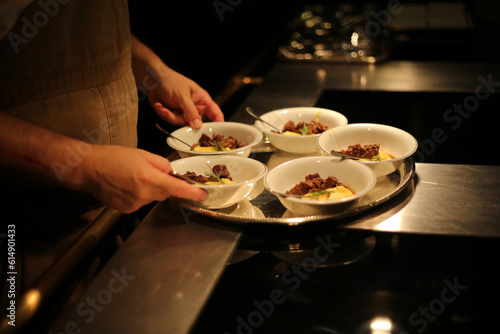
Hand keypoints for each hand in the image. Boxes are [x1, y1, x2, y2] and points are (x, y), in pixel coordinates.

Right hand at [78, 145, 207, 212]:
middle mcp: (143, 194)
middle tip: (149, 172)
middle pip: (165, 193)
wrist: (88, 169)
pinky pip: (141, 202)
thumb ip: (161, 164)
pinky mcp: (126, 209)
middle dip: (163, 184)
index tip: (203, 196)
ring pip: (153, 198)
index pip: (177, 189)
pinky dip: (139, 195)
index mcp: (149, 177)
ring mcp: (134, 204)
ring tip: (132, 177)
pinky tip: (126, 186)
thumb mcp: (142, 154)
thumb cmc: (112, 157)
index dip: (192, 193)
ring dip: (149, 189)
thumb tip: (171, 173)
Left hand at [147, 68, 223, 128]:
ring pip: (182, 124)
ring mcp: (184, 113)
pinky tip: (159, 106)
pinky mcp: (174, 115)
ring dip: (171, 116)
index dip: (218, 124)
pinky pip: (171, 121)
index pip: (215, 114)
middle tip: (180, 120)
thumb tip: (198, 126)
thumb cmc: (171, 81)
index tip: (216, 135)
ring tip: (163, 108)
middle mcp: (195, 108)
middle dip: (187, 124)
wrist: (152, 80)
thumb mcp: (183, 96)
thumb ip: (191, 112)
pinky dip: (164, 114)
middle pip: (197, 124)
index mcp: (202, 100)